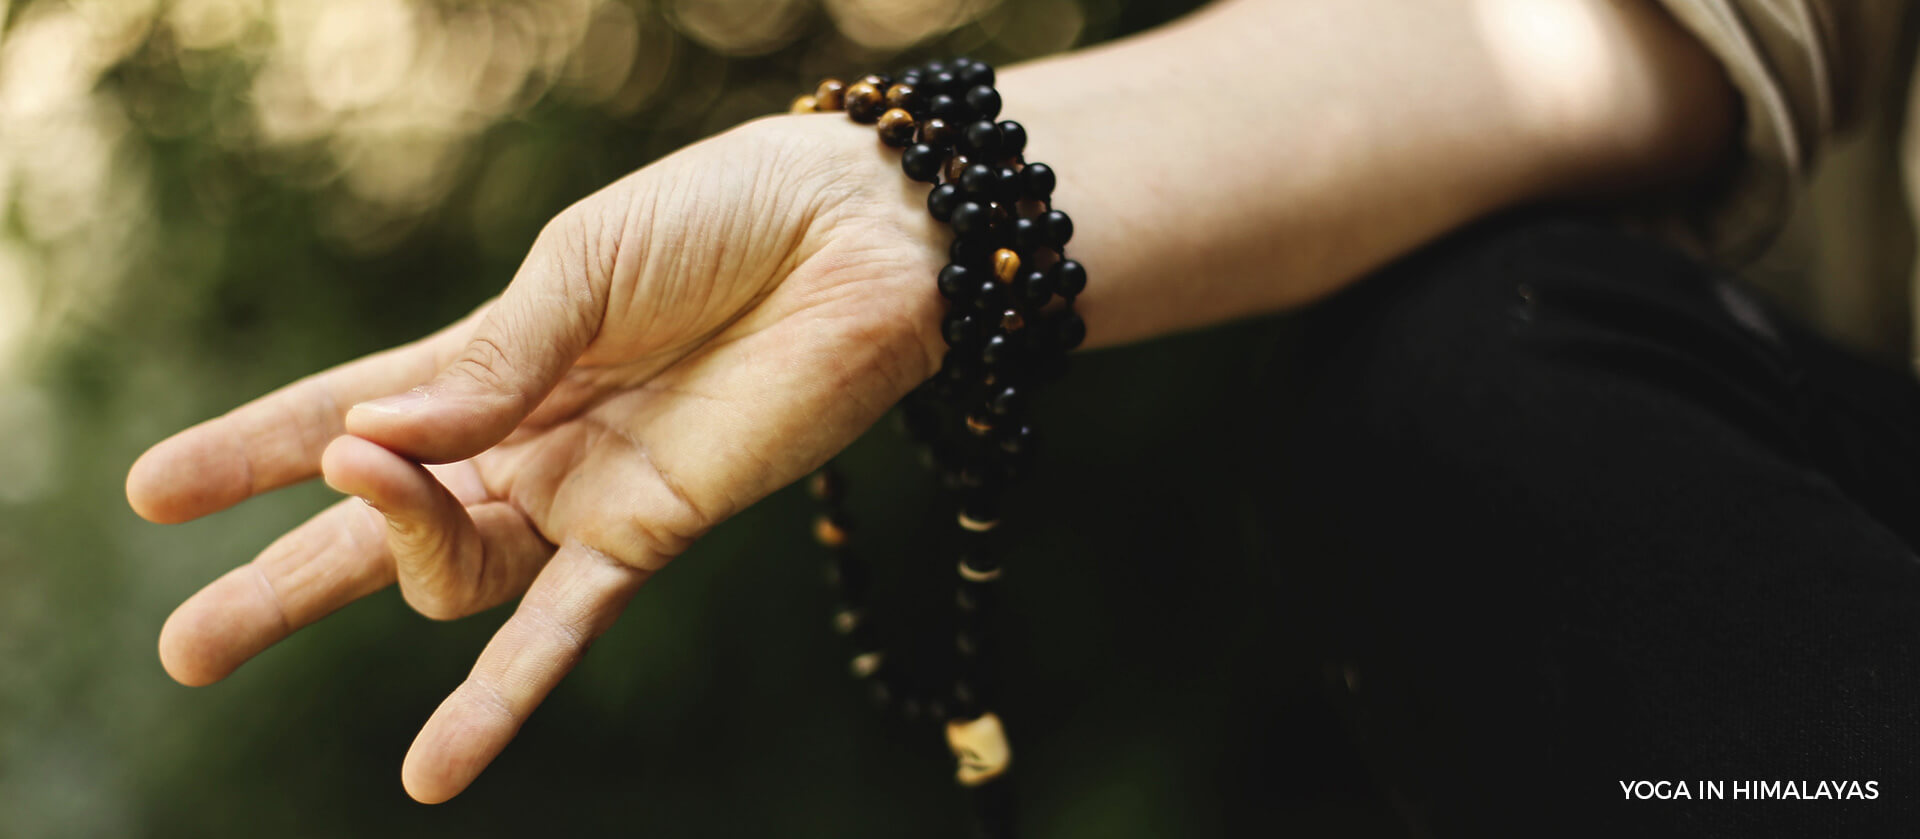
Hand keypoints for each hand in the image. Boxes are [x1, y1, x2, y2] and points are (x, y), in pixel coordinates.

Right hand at [126, 114, 947, 802]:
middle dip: (280, 577)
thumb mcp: (583, 267)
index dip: (253, 450)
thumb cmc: (723, 221)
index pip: (348, 411)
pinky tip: (431, 772)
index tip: (153, 493)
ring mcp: (581, 494)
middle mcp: (524, 439)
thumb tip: (369, 437)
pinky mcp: (651, 534)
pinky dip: (497, 699)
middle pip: (378, 522)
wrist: (862, 240)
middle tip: (188, 645)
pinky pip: (560, 630)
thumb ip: (488, 362)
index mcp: (494, 358)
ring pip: (448, 572)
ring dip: (375, 563)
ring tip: (272, 585)